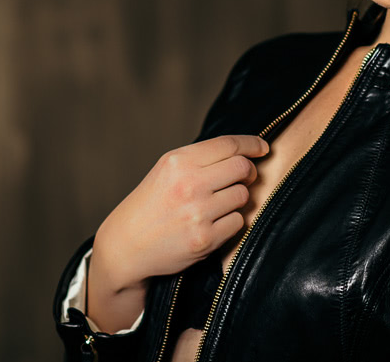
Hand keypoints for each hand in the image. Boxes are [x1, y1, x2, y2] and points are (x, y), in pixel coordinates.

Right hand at [90, 134, 268, 291]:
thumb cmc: (150, 204)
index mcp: (179, 161)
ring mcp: (197, 213)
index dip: (252, 144)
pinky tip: (214, 222)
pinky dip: (231, 221)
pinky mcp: (204, 239)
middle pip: (242, 168)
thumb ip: (201, 159)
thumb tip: (244, 152)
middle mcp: (189, 184)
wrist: (125, 246)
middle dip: (249, 172)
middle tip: (245, 177)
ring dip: (238, 199)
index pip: (229, 144)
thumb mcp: (167, 170)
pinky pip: (238, 222)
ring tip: (220, 203)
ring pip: (243, 196)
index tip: (263, 147)